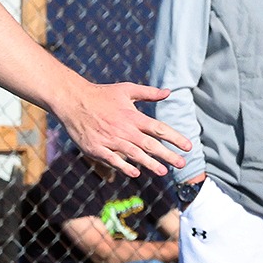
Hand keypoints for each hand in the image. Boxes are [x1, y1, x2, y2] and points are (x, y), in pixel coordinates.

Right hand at [53, 81, 191, 177]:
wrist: (73, 100)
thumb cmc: (102, 95)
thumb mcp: (126, 89)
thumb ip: (148, 93)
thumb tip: (168, 92)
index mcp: (133, 116)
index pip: (158, 128)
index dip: (174, 138)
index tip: (188, 146)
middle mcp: (124, 129)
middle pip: (150, 144)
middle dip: (167, 155)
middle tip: (182, 164)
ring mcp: (110, 140)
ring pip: (134, 154)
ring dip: (149, 164)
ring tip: (163, 172)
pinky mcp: (97, 148)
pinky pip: (113, 160)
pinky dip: (124, 166)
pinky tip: (136, 173)